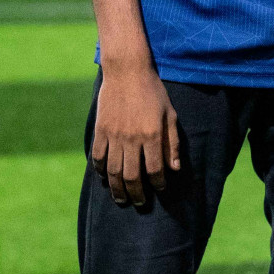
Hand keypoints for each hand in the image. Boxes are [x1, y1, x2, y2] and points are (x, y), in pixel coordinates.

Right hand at [91, 62, 179, 206]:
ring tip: (122, 199)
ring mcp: (114, 136)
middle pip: (132, 177)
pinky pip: (97, 157)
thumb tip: (175, 168)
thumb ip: (173, 142)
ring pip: (113, 172)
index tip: (160, 189)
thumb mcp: (169, 114)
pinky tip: (106, 178)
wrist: (127, 71)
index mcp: (152, 135)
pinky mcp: (100, 131)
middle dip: (137, 194)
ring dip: (118, 189)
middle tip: (140, 202)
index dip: (158, 183)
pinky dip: (101, 171)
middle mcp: (132, 139)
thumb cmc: (153, 91)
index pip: (155, 169)